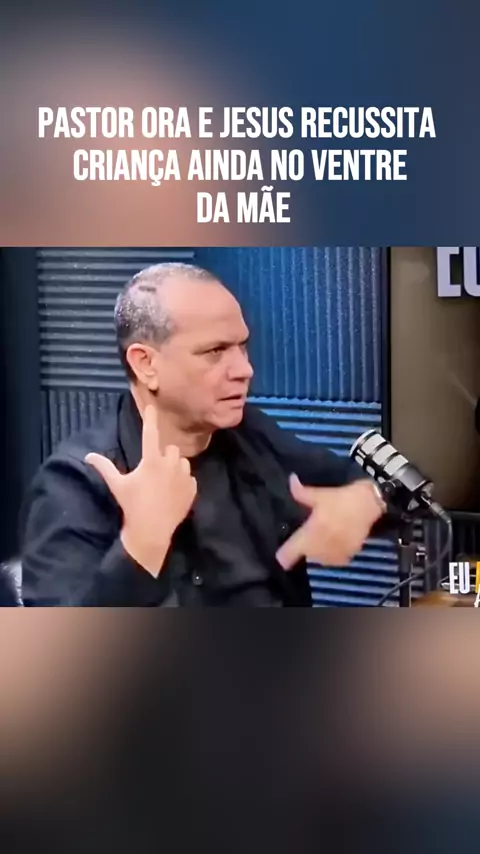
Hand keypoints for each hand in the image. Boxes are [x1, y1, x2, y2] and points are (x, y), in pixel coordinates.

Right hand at [85, 405, 196, 575]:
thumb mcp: (117, 485)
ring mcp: (184, 477)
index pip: (151, 433)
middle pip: (170, 448)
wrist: (152, 531)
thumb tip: (88, 455)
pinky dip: (182, 481)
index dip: (151, 418)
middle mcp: (170, 464)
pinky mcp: (192, 489)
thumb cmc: (132, 505)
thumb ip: (105, 467)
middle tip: (154, 468)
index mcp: (151, 461)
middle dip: (163, 454)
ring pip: (182, 461)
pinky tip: (172, 492)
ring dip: (175, 466)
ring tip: (165, 480)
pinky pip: (190, 478)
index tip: (152, 406)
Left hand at [276, 474, 384, 569]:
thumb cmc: (340, 499)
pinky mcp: (347, 556)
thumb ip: (300, 493)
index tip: (281, 553)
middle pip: (305, 555)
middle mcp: (319, 548)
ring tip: (324, 536)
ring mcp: (334, 554)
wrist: (369, 504)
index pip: (288, 554)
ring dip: (319, 551)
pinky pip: (334, 559)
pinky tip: (336, 540)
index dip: (283, 555)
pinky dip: (333, 553)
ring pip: (319, 558)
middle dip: (305, 547)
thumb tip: (291, 480)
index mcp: (309, 534)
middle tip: (310, 534)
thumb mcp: (319, 495)